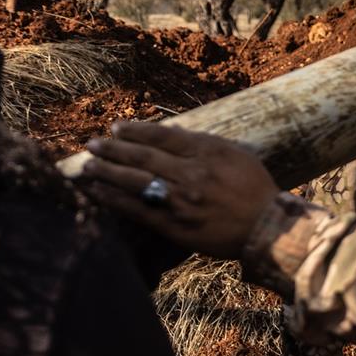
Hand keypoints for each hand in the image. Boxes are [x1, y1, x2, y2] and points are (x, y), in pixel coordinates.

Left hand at [81, 121, 279, 259]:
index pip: (163, 136)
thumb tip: (168, 133)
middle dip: (113, 149)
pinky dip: (114, 199)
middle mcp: (193, 174)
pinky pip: (138, 210)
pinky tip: (97, 192)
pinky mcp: (175, 226)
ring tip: (87, 165)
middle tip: (92, 144)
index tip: (116, 127)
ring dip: (107, 172)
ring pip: (135, 181)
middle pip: (144, 156)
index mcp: (209, 152)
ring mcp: (182, 201)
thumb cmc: (255, 189)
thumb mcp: (237, 154)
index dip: (136, 131)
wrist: (268, 228)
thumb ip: (203, 144)